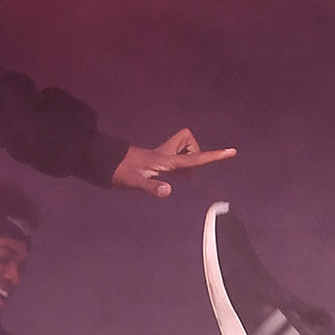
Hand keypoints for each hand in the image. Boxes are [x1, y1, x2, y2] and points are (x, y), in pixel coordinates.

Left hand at [112, 128, 235, 198]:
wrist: (102, 160)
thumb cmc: (118, 172)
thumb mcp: (134, 182)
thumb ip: (152, 187)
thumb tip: (169, 190)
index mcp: (165, 161)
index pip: (194, 158)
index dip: (214, 156)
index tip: (232, 151)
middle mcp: (166, 155)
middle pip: (190, 144)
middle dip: (196, 154)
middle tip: (187, 175)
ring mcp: (161, 155)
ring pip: (184, 150)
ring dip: (186, 160)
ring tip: (177, 177)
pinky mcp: (156, 159)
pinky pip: (176, 157)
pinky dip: (177, 165)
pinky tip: (168, 177)